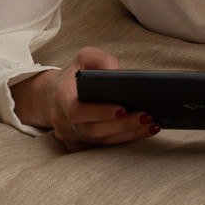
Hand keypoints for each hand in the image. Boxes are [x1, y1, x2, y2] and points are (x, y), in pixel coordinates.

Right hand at [13, 47, 154, 148]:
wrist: (52, 95)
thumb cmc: (73, 76)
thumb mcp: (84, 58)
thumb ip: (101, 60)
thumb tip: (118, 73)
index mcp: (61, 98)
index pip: (78, 111)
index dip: (100, 113)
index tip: (124, 109)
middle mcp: (62, 121)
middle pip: (94, 130)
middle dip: (123, 125)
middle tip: (146, 116)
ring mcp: (69, 136)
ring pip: (101, 141)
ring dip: (128, 133)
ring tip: (151, 124)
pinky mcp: (78, 146)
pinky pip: (103, 146)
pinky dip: (124, 139)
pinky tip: (142, 132)